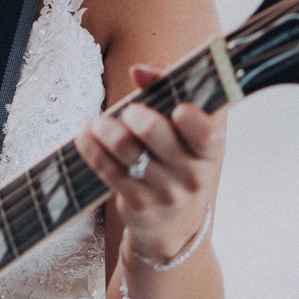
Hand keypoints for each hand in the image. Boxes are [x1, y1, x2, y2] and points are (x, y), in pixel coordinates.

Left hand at [77, 63, 225, 264]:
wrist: (174, 228)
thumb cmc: (182, 166)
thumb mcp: (191, 135)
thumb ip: (172, 92)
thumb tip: (140, 70)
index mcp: (212, 152)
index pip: (207, 134)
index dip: (192, 119)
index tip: (178, 108)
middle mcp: (191, 174)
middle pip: (156, 133)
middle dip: (135, 113)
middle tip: (130, 111)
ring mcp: (163, 192)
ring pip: (125, 147)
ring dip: (106, 127)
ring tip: (100, 122)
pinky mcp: (136, 203)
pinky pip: (106, 167)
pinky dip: (91, 146)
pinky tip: (86, 135)